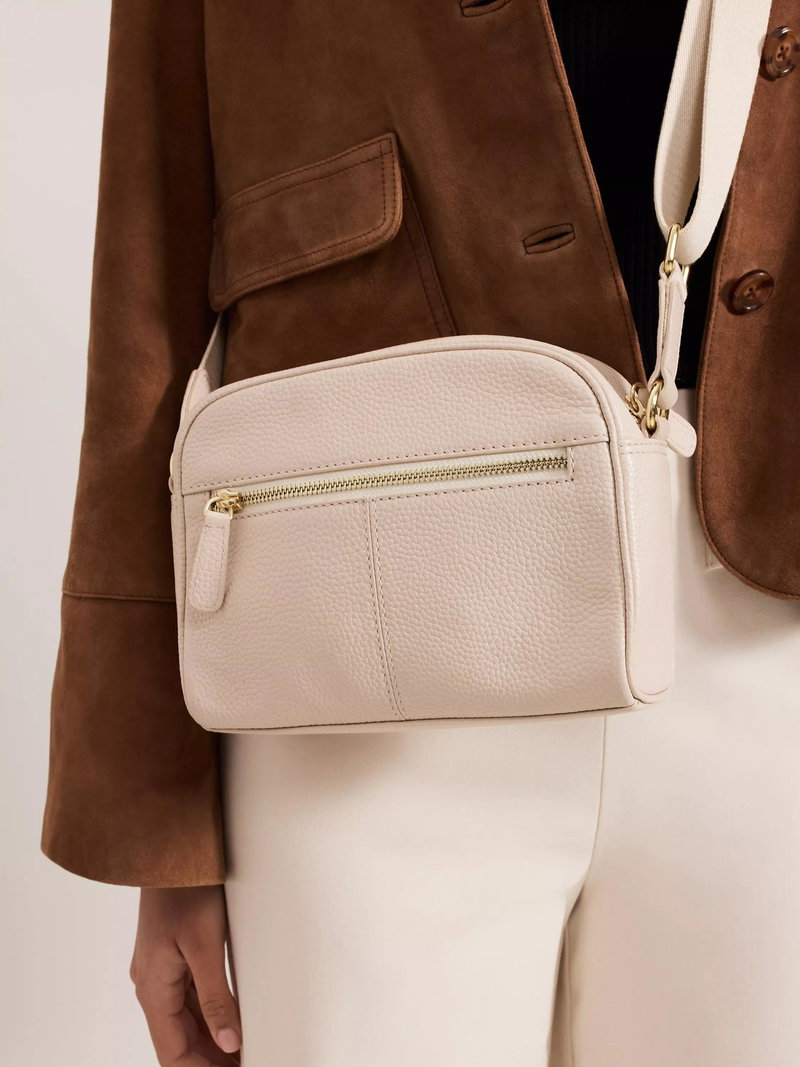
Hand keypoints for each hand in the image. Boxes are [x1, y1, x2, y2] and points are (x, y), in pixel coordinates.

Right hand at [130, 885, 241, 1065]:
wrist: (173, 846)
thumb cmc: (185, 888)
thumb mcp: (205, 946)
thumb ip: (216, 998)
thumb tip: (230, 1042)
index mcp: (153, 989)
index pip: (174, 1054)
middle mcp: (153, 983)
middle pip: (180, 1039)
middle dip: (211, 1059)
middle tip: (247, 1062)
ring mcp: (163, 968)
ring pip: (187, 1019)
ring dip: (212, 1038)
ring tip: (244, 1050)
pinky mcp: (175, 953)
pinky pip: (191, 995)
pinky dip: (211, 1012)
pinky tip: (233, 1018)